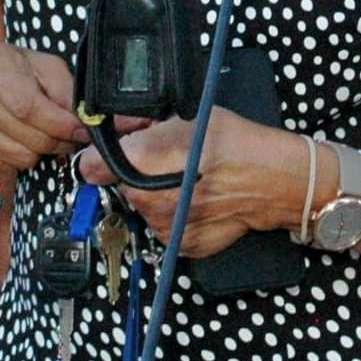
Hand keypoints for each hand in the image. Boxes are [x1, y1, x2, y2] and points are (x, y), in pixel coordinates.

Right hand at [0, 40, 85, 173]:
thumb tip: (79, 120)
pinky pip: (5, 168)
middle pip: (31, 139)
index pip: (30, 108)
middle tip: (68, 134)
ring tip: (40, 133)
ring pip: (22, 159)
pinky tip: (14, 138)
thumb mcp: (38, 62)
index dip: (61, 124)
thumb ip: (63, 86)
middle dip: (59, 141)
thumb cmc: (6, 67)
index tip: (80, 130)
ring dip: (40, 151)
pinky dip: (17, 157)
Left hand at [78, 109, 293, 256]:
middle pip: (121, 186)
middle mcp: (145, 199)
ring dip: (157, 196)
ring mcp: (162, 227)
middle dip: (136, 174)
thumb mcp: (181, 116)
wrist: (271, 178)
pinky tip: (198, 200)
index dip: (99, 157)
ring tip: (189, 181)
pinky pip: (165, 228)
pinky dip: (176, 216)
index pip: (89, 166)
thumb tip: (121, 131)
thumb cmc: (232, 142)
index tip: (108, 156)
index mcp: (139, 161)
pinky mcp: (180, 245)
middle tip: (168, 162)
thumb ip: (142, 127)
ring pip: (144, 208)